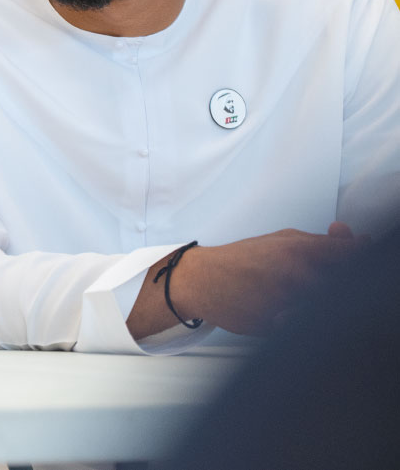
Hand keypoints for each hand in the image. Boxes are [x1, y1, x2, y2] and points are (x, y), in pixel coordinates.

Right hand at [168, 227, 362, 336]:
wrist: (201, 281)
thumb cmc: (243, 259)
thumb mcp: (282, 241)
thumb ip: (322, 243)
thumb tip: (357, 238)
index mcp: (300, 251)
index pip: (355, 256)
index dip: (365, 259)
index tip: (366, 263)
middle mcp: (295, 276)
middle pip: (346, 286)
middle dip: (341, 287)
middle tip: (321, 284)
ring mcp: (286, 303)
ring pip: (325, 310)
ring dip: (320, 307)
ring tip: (299, 301)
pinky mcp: (275, 327)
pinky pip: (303, 329)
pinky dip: (300, 324)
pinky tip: (285, 315)